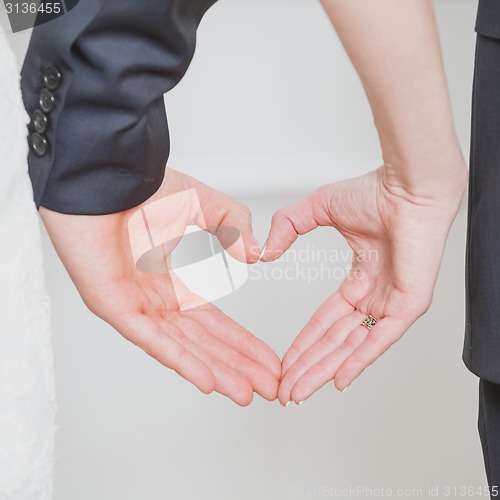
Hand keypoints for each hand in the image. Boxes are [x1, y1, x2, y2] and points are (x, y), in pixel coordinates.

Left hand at [41, 168, 280, 405]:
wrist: (106, 174)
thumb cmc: (144, 186)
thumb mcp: (204, 205)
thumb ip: (233, 226)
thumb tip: (256, 255)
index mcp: (174, 282)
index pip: (214, 323)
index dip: (244, 343)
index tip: (270, 361)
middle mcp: (157, 300)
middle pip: (204, 342)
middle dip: (239, 366)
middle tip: (269, 388)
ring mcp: (136, 306)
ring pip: (183, 348)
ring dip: (217, 372)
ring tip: (247, 393)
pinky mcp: (114, 306)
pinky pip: (152, 339)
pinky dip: (181, 360)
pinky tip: (208, 380)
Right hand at [262, 165, 465, 403]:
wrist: (407, 186)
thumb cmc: (375, 192)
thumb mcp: (318, 209)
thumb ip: (288, 226)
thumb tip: (266, 251)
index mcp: (359, 279)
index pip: (325, 321)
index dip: (303, 343)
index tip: (284, 363)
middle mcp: (375, 296)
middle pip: (335, 341)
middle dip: (308, 366)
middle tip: (285, 389)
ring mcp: (392, 303)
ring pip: (353, 346)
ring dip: (325, 370)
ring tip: (299, 391)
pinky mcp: (409, 305)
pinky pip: (380, 340)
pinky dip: (359, 361)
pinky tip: (338, 381)